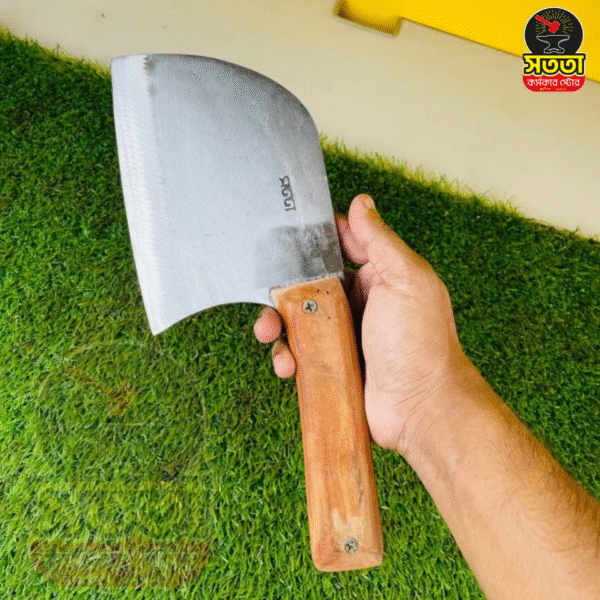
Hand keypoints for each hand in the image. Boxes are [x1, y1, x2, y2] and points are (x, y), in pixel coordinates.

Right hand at [254, 194, 473, 455]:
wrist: (421, 407)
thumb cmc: (421, 341)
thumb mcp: (405, 279)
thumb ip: (379, 241)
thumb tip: (361, 203)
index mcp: (376, 276)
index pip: (338, 245)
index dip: (312, 239)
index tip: (285, 232)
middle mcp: (356, 303)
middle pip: (308, 283)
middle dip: (284, 285)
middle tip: (269, 290)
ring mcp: (341, 335)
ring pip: (295, 319)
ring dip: (275, 322)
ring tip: (268, 330)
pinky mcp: (329, 365)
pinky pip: (298, 354)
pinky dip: (286, 356)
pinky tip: (288, 364)